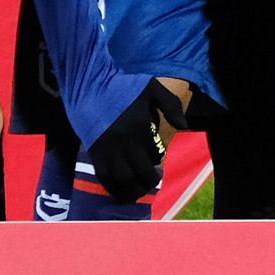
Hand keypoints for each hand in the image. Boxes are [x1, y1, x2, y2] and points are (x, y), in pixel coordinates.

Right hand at [82, 79, 179, 204]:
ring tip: (137, 191)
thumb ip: (171, 106)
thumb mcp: (153, 88)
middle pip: (141, 173)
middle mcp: (126, 141)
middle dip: (149, 181)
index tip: (156, 160)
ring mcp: (109, 148)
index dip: (157, 160)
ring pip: (123, 180)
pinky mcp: (94, 152)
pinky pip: (104, 177)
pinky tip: (118, 189)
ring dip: (133, 190)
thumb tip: (184, 126)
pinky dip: (112, 187)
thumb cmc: (123, 86)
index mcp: (142, 127)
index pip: (155, 154)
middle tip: (151, 180)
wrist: (90, 83)